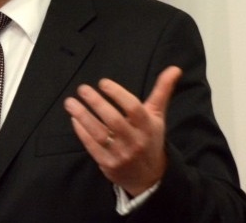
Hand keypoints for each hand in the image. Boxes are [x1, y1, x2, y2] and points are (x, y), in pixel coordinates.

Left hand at [63, 66, 181, 195]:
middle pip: (114, 120)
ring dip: (82, 116)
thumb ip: (162, 91)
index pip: (133, 108)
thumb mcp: (157, 116)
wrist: (149, 176)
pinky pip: (91, 146)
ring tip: (70, 102)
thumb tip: (175, 68)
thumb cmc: (150, 138)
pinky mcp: (108, 164)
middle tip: (82, 88)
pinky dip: (81, 131)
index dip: (118, 94)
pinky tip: (74, 118)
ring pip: (99, 134)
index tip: (103, 82)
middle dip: (96, 103)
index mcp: (148, 126)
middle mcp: (135, 140)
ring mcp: (121, 154)